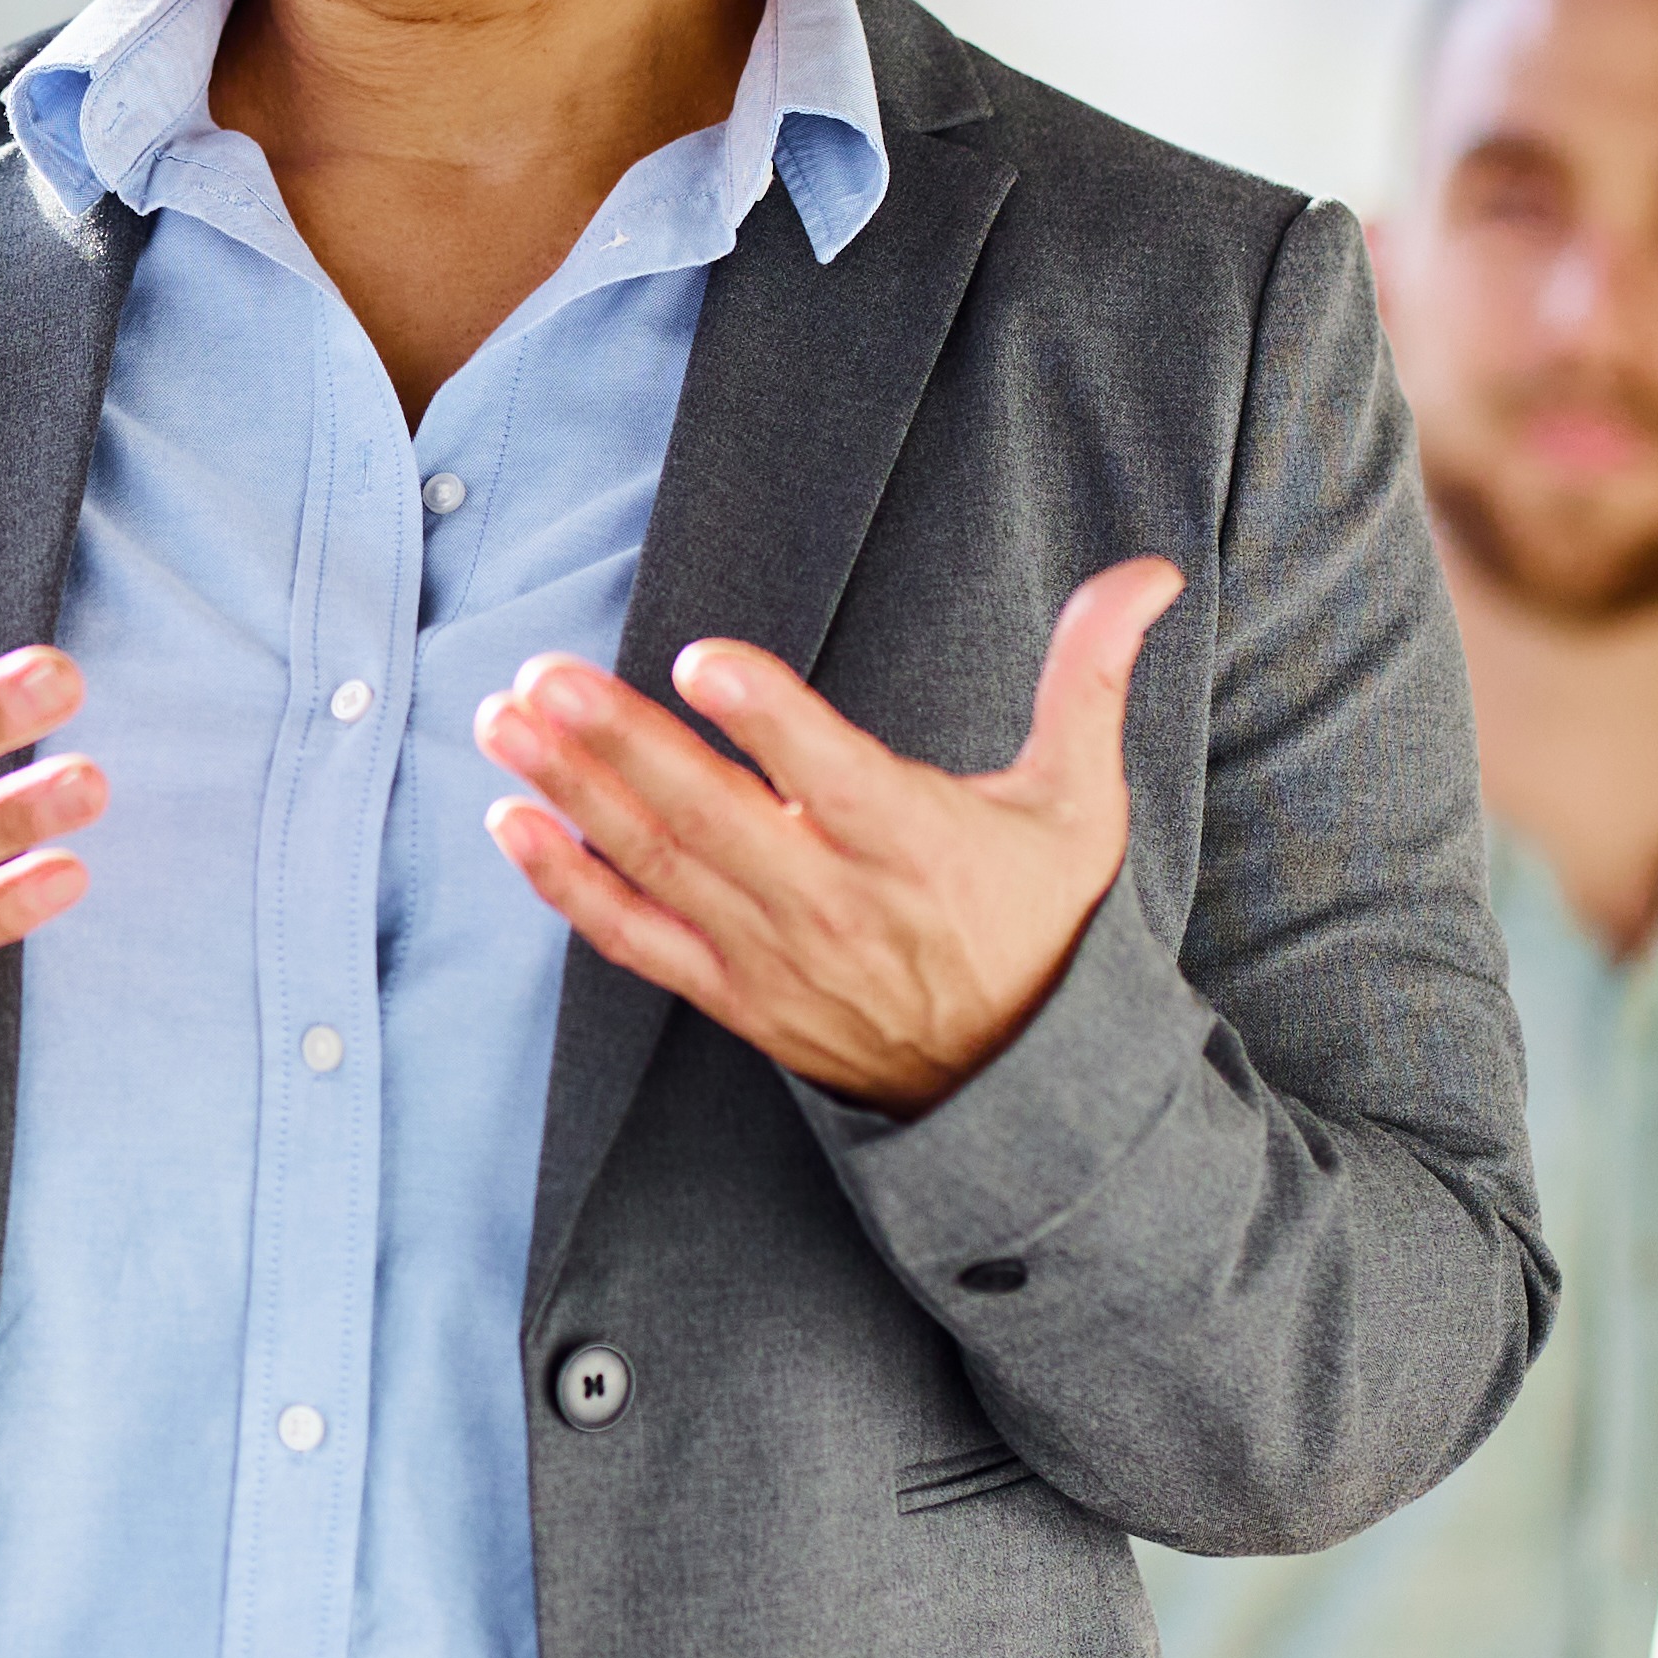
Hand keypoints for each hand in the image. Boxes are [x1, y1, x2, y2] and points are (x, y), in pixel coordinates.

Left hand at [478, 559, 1177, 1112]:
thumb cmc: (1038, 921)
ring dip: (573, 793)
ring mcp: (771, 954)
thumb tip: (1154, 572)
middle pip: (713, 818)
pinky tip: (510, 823)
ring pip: (659, 868)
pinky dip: (568, 887)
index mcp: (915, 842)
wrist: (1013, 1085)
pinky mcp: (732, 994)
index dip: (766, 719)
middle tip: (545, 676)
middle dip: (620, 745)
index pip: (831, 776)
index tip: (699, 659)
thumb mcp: (1080, 805)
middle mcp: (833, 902)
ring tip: (503, 719)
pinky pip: (635, 940)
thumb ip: (1091, 678)